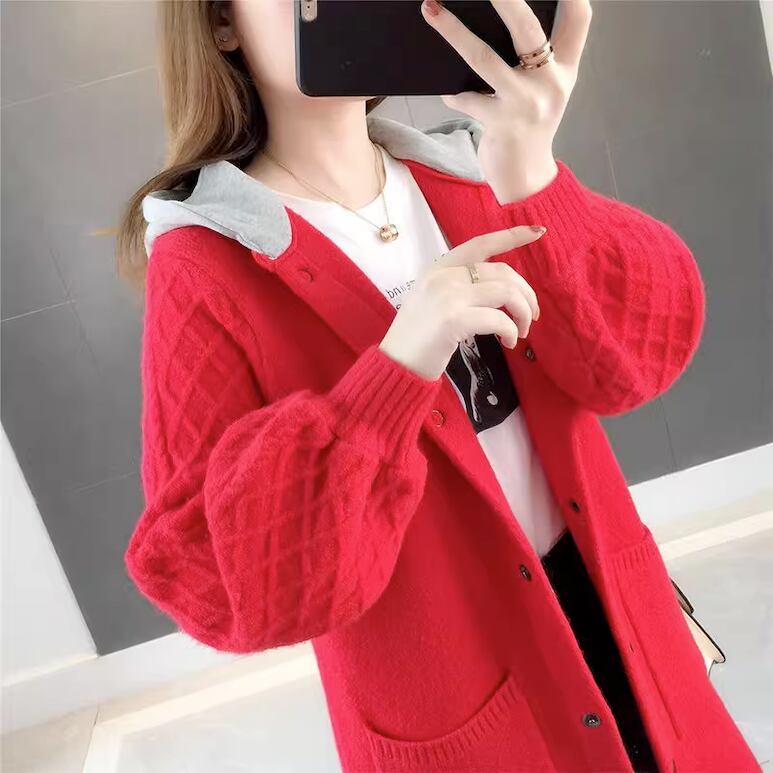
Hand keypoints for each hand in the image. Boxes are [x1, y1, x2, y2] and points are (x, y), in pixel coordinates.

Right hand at [379, 225, 545, 381]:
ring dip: (523, 313)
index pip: (480, 244)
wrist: (395, 365)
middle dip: (526, 293)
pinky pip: (498, 319)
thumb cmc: (417, 340)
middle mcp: (443, 276)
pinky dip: (510, 331)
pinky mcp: (453, 319)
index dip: (511, 236)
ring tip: (521, 331)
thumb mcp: (433, 302)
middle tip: (532, 315)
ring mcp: (447, 296)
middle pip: (502, 271)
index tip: (538, 232)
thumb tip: (500, 292)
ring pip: (505, 292)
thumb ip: (459, 289)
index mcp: (438, 269)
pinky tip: (508, 342)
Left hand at [420, 0, 591, 203]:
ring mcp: (524, 103)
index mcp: (565, 71)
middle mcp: (550, 84)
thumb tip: (501, 19)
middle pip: (528, 28)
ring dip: (454, 32)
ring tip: (432, 10)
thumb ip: (537, 61)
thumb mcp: (545, 93)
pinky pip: (465, 98)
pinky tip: (444, 88)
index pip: (578, 20)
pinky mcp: (500, 123)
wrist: (526, 180)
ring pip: (484, 59)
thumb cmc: (529, 130)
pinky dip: (452, 92)